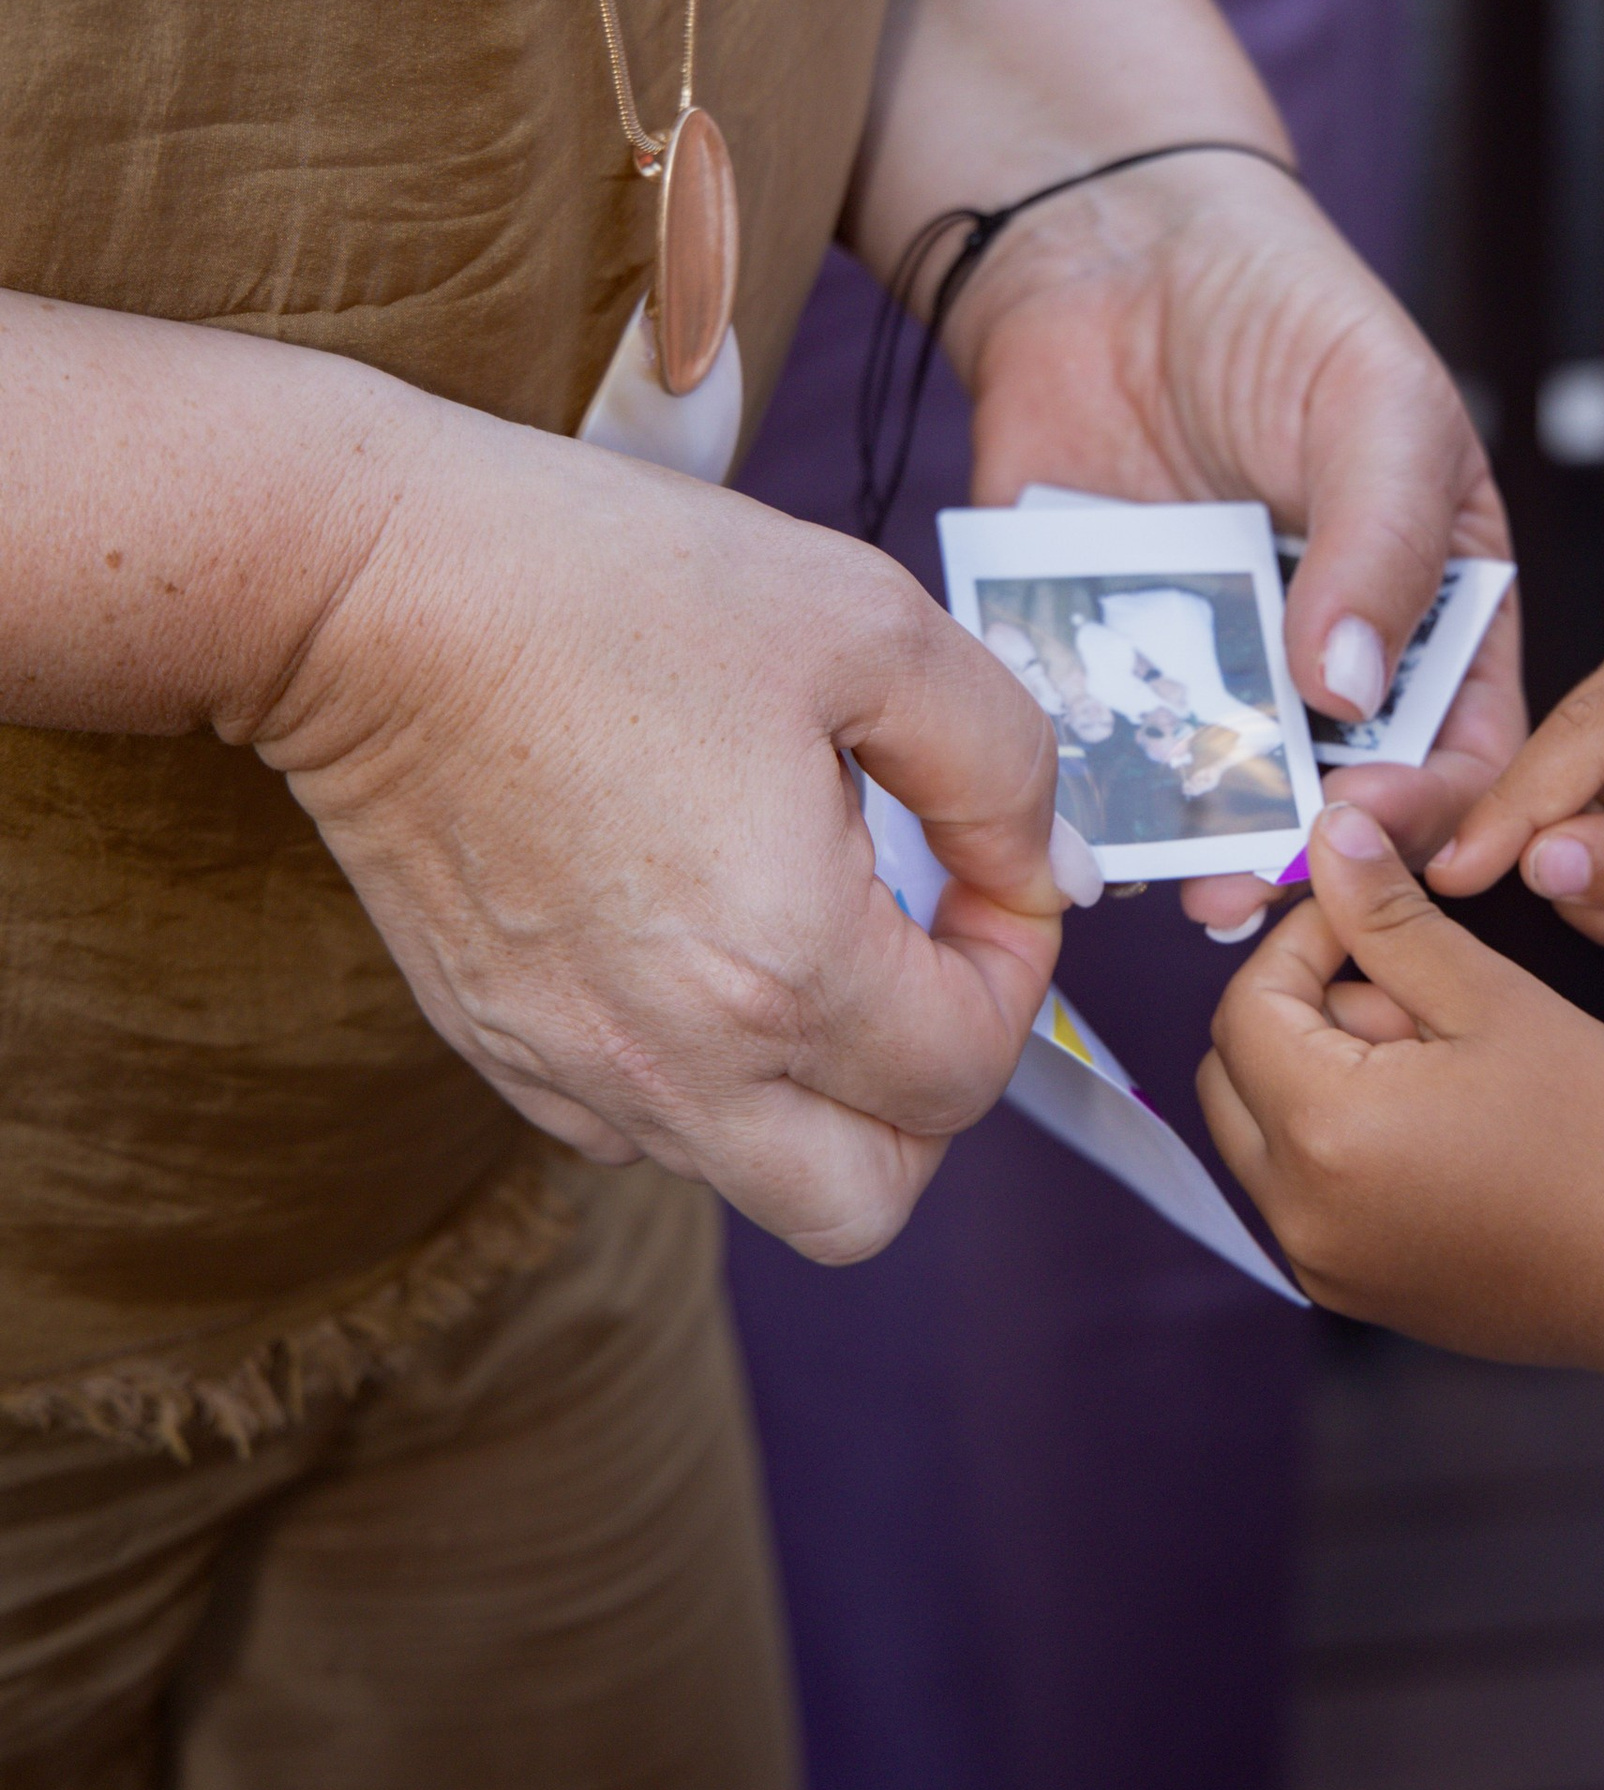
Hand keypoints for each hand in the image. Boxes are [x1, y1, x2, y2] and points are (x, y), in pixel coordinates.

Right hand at [254, 411, 1075, 1262]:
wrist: (368, 591)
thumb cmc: (610, 587)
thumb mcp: (868, 624)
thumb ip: (1002, 764)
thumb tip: (1050, 871)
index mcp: (783, 969)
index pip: (969, 1071)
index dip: (1018, 966)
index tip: (985, 867)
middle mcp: (673, 1064)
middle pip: (865, 1202)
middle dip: (933, 1095)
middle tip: (926, 957)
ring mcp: (569, 1070)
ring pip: (752, 1175)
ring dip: (818, 1089)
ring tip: (809, 929)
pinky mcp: (494, 1047)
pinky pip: (642, 1126)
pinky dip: (707, 1072)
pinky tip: (700, 935)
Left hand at [954, 151, 1524, 924]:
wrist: (1110, 248)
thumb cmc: (1280, 303)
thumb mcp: (1376, 401)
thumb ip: (1385, 540)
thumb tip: (1353, 692)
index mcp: (1432, 610)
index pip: (1462, 741)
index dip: (1432, 800)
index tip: (1373, 818)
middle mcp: (1326, 662)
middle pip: (1337, 797)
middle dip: (1309, 853)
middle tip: (1265, 883)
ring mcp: (1214, 669)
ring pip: (1218, 796)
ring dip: (1204, 851)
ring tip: (1181, 882)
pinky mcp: (1107, 659)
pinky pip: (1102, 745)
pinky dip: (1096, 789)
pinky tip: (1087, 816)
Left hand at [1202, 807, 1603, 1574]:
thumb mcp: (1496, 1001)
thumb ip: (1392, 918)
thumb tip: (1329, 840)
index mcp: (1325, 1132)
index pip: (1248, 1003)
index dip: (1305, 939)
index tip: (1375, 911)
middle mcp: (1298, 1213)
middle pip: (1236, 1071)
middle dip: (1303, 1008)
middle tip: (1412, 989)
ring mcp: (1323, 1263)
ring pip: (1266, 1132)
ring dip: (1323, 1073)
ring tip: (1442, 1059)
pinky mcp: (1357, 1290)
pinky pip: (1307, 1191)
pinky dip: (1344, 1139)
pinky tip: (1445, 1120)